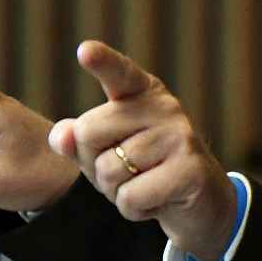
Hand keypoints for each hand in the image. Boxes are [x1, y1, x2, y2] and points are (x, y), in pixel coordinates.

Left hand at [51, 40, 237, 260]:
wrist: (201, 204)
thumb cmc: (146, 171)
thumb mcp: (108, 152)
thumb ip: (80, 140)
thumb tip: (59, 135)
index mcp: (142, 93)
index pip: (119, 73)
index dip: (102, 62)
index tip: (85, 50)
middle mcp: (164, 107)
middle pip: (88, 132)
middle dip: (92, 164)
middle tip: (125, 171)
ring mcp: (180, 137)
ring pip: (108, 170)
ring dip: (115, 191)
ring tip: (143, 185)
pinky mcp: (190, 171)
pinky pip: (130, 197)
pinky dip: (133, 210)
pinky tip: (156, 202)